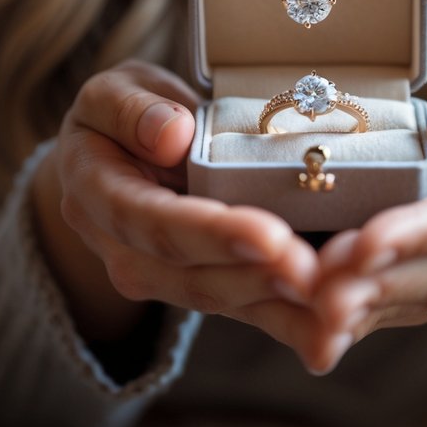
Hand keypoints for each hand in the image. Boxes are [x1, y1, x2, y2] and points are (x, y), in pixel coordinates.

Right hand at [31, 60, 335, 370]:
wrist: (119, 154)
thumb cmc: (124, 112)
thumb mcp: (112, 91)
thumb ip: (130, 108)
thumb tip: (171, 135)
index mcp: (96, 195)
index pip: (154, 221)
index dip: (212, 232)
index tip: (268, 235)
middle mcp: (125, 250)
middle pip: (191, 275)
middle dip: (257, 278)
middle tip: (315, 275)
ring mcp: (163, 278)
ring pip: (223, 301)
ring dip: (280, 309)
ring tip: (330, 305)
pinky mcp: (203, 287)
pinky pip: (247, 310)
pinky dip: (290, 324)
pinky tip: (330, 335)